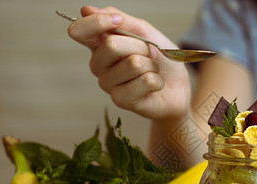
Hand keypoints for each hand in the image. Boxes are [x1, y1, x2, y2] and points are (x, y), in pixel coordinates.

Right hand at [67, 6, 190, 119]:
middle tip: (149, 54)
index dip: (97, 22)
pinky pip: (145, 81)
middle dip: (141, 46)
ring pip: (133, 63)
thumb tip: (86, 10)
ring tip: (152, 70)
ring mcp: (108, 84)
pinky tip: (154, 86)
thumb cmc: (159, 59)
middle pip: (111, 45)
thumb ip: (120, 20)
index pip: (79, 31)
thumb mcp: (143, 31)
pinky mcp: (120, 100)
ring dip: (152, 65)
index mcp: (99, 45)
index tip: (118, 21)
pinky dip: (157, 80)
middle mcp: (98, 65)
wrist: (177, 86)